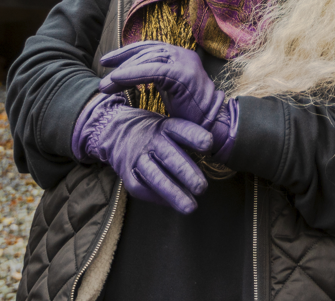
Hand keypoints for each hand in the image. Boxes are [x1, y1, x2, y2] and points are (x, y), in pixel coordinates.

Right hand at [70, 94, 211, 213]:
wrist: (117, 132)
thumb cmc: (154, 132)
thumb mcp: (169, 126)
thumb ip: (189, 138)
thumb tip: (217, 152)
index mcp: (164, 127)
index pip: (179, 129)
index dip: (194, 136)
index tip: (209, 144)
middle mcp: (150, 141)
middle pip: (168, 156)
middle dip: (185, 172)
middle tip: (202, 188)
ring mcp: (137, 157)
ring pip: (155, 176)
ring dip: (173, 193)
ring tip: (190, 207)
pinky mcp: (127, 173)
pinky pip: (140, 187)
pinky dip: (155, 197)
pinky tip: (170, 204)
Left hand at [100, 41, 238, 162]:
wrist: (211, 127)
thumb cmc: (189, 113)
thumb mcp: (169, 90)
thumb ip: (156, 77)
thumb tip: (131, 74)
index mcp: (180, 56)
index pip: (150, 47)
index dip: (127, 52)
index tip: (108, 61)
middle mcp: (183, 55)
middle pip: (147, 50)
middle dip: (121, 59)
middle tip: (102, 67)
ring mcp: (185, 63)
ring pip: (148, 59)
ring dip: (123, 71)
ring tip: (105, 84)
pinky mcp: (183, 75)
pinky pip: (153, 71)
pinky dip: (133, 74)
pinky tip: (117, 80)